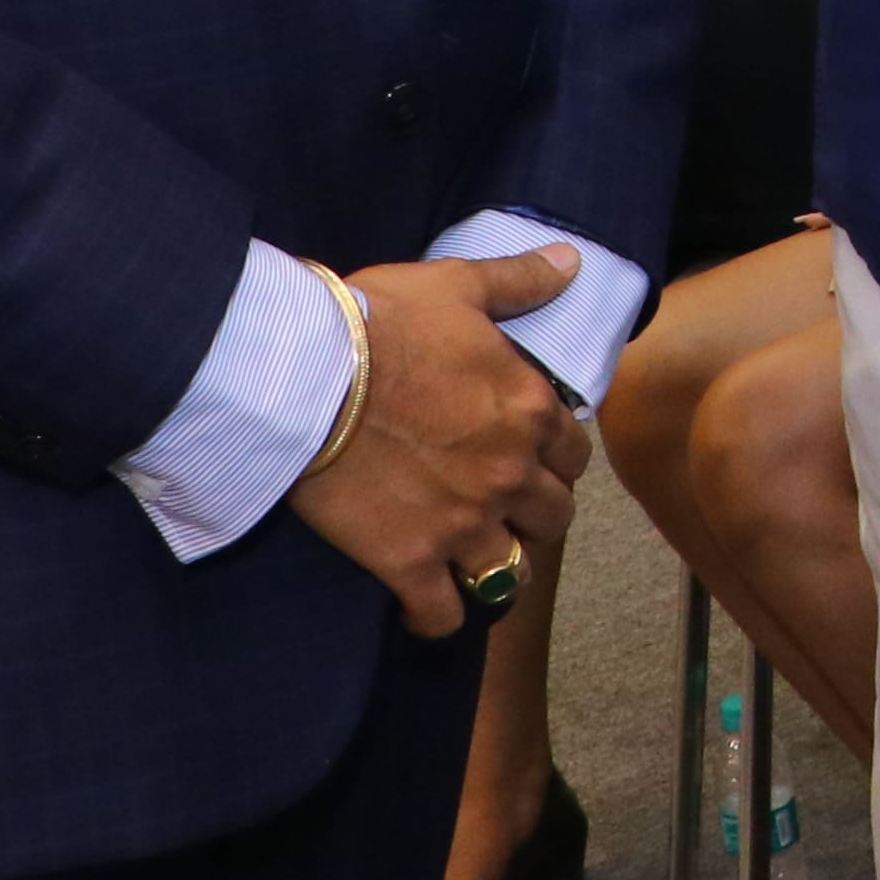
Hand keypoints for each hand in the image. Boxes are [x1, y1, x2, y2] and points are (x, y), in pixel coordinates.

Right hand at [285, 246, 596, 639]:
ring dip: (500, 567)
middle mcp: (509, 474)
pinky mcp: (408, 563)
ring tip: (476, 559)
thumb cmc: (380, 321)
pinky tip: (427, 606)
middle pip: (554, 517)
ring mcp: (462, 525)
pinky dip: (440, 617)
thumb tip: (570, 262)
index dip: (555, 457)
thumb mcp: (457, 286)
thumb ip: (519, 281)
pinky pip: (445, 615)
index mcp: (528, 410)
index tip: (531, 455)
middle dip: (535, 512)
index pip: (575, 453)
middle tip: (502, 504)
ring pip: (512, 572)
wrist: (305, 374)